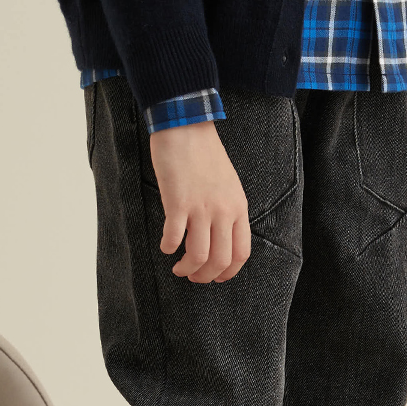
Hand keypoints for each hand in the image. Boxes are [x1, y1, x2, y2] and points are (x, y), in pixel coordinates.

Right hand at [149, 122, 250, 282]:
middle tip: (193, 277)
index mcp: (238, 208)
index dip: (228, 272)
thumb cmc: (205, 155)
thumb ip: (228, 211)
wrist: (187, 128)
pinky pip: (174, 237)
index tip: (216, 277)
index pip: (241, 253)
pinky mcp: (178, 202)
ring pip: (198, 256)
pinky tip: (165, 246)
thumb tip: (219, 238)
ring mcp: (201, 208)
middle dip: (206, 276)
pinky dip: (168, 247)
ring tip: (179, 268)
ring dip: (187, 269)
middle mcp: (223, 211)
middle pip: (220, 260)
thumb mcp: (229, 185)